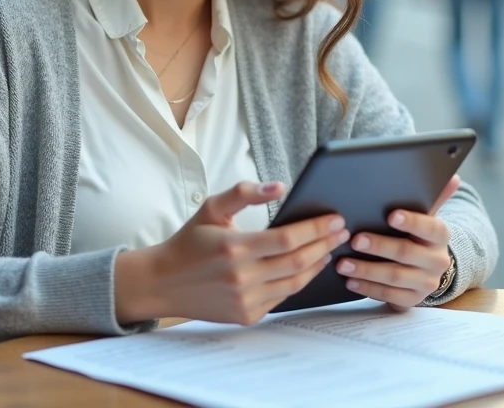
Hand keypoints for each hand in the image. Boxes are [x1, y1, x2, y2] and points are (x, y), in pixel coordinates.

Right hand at [114, 181, 348, 325]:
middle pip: (298, 261)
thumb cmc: (189, 242)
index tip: (335, 219)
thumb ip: (244, 194)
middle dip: (325, 244)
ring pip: (295, 282)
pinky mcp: (246, 316)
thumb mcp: (211, 209)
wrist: (162, 283)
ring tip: (329, 249)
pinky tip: (306, 267)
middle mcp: (241, 277)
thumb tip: (279, 187)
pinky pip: (282, 298)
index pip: (288, 238)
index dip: (316, 229)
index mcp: (234, 248)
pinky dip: (298, 281)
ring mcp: (245, 300)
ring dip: (317, 264)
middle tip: (341, 231)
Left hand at [335, 174, 459, 311]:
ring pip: (395, 276)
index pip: (430, 227)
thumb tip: (454, 177)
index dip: (412, 221)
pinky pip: (389, 296)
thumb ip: (434, 197)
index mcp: (440, 235)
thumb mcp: (425, 216)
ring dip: (367, 270)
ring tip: (343, 263)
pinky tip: (351, 281)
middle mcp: (437, 260)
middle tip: (355, 239)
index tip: (391, 215)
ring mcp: (426, 283)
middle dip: (379, 246)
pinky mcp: (412, 300)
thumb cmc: (417, 235)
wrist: (426, 268)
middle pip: (406, 253)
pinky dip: (368, 288)